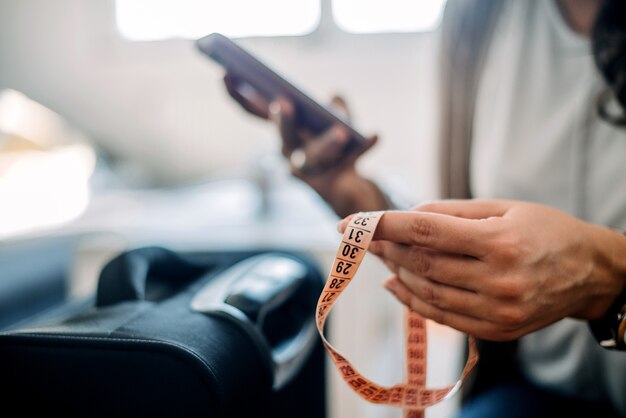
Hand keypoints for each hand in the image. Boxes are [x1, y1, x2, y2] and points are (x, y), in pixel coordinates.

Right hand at [223, 73, 376, 174]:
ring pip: (313, 158)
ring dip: (326, 144)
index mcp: (282, 133)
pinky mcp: (333, 182)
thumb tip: (335, 99)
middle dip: (283, 122)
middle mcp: (289, 154)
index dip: (238, 95)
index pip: (254, 113)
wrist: (346, 189)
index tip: (224, 73)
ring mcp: (310, 171)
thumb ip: (333, 108)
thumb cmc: (332, 147)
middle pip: (283, 139)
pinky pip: (350, 162)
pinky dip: (363, 148)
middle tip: (283, 103)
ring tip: (339, 131)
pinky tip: (375, 135)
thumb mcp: (332, 119)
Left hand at [339, 200, 625, 340]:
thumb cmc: (546, 230)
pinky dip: (412, 301)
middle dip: (384, 248)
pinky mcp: (497, 330)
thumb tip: (406, 217)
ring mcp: (498, 310)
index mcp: (500, 241)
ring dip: (395, 272)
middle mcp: (498, 280)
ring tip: (380, 255)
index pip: (425, 232)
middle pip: (421, 263)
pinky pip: (442, 316)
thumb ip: (452, 212)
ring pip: (427, 291)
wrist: (590, 273)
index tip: (350, 223)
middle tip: (363, 236)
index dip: (383, 226)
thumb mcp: (505, 207)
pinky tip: (396, 283)